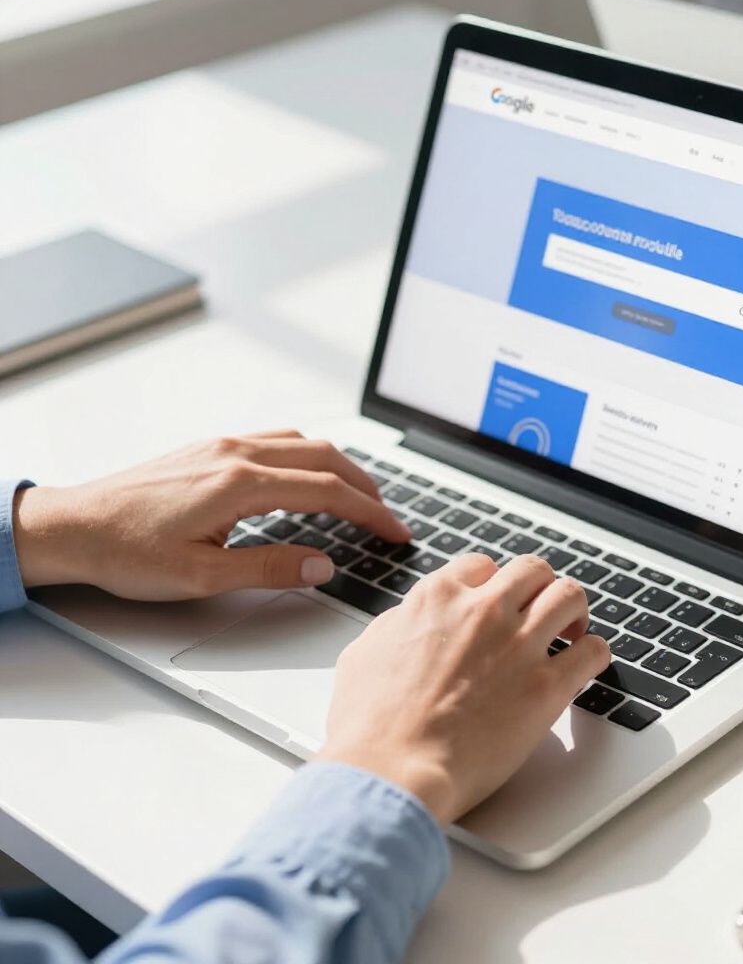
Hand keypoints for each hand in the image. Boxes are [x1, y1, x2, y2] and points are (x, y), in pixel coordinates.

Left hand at [12, 430, 409, 599]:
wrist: (73, 527)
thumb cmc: (126, 552)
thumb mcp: (202, 577)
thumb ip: (270, 569)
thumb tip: (322, 565)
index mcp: (240, 484)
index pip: (328, 492)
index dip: (370, 513)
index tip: (395, 531)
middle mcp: (236, 453)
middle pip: (325, 457)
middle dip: (366, 486)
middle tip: (388, 516)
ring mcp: (223, 444)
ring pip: (303, 442)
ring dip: (338, 466)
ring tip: (358, 496)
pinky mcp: (211, 447)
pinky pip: (276, 439)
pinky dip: (308, 456)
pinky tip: (308, 476)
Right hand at [316, 553, 610, 825]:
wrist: (391, 771)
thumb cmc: (369, 725)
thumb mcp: (365, 652)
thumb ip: (398, 624)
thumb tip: (412, 619)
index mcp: (439, 597)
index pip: (481, 566)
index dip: (491, 584)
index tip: (496, 601)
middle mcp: (484, 610)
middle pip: (533, 570)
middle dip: (538, 588)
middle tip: (540, 610)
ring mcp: (519, 645)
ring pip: (569, 597)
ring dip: (574, 611)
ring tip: (572, 630)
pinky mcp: (546, 687)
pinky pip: (593, 651)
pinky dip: (593, 653)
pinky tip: (586, 663)